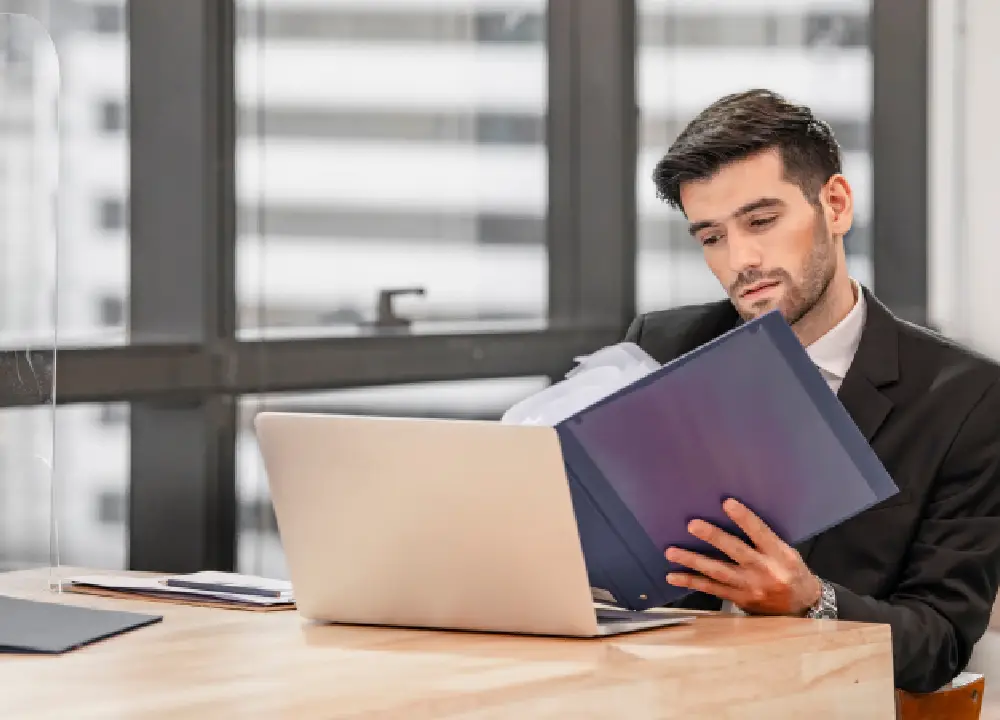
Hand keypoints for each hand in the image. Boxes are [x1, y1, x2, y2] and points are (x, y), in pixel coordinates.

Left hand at [664, 498, 820, 615]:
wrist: (802, 606)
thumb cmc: (791, 570)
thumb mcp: (787, 551)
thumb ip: (763, 538)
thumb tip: (731, 515)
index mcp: (780, 554)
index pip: (761, 533)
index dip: (744, 518)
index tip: (727, 503)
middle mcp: (765, 571)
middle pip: (737, 552)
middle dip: (714, 538)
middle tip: (692, 525)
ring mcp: (750, 588)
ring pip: (718, 572)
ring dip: (693, 561)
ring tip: (671, 551)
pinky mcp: (740, 600)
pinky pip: (712, 590)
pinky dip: (691, 582)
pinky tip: (673, 575)